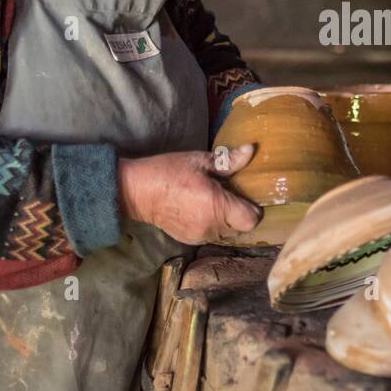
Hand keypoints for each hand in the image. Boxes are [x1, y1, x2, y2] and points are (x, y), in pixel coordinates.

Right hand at [117, 144, 260, 244]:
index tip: (246, 196)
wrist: (137, 192)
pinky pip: (212, 236)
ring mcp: (200, 236)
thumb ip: (228, 161)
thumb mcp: (199, 161)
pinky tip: (202, 210)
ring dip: (227, 221)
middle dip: (240, 214)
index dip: (253, 209)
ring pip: (227, 234)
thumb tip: (251, 150)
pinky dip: (213, 226)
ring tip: (215, 203)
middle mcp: (211, 225)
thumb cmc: (169, 172)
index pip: (251, 220)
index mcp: (216, 205)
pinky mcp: (190, 240)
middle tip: (231, 197)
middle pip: (241, 228)